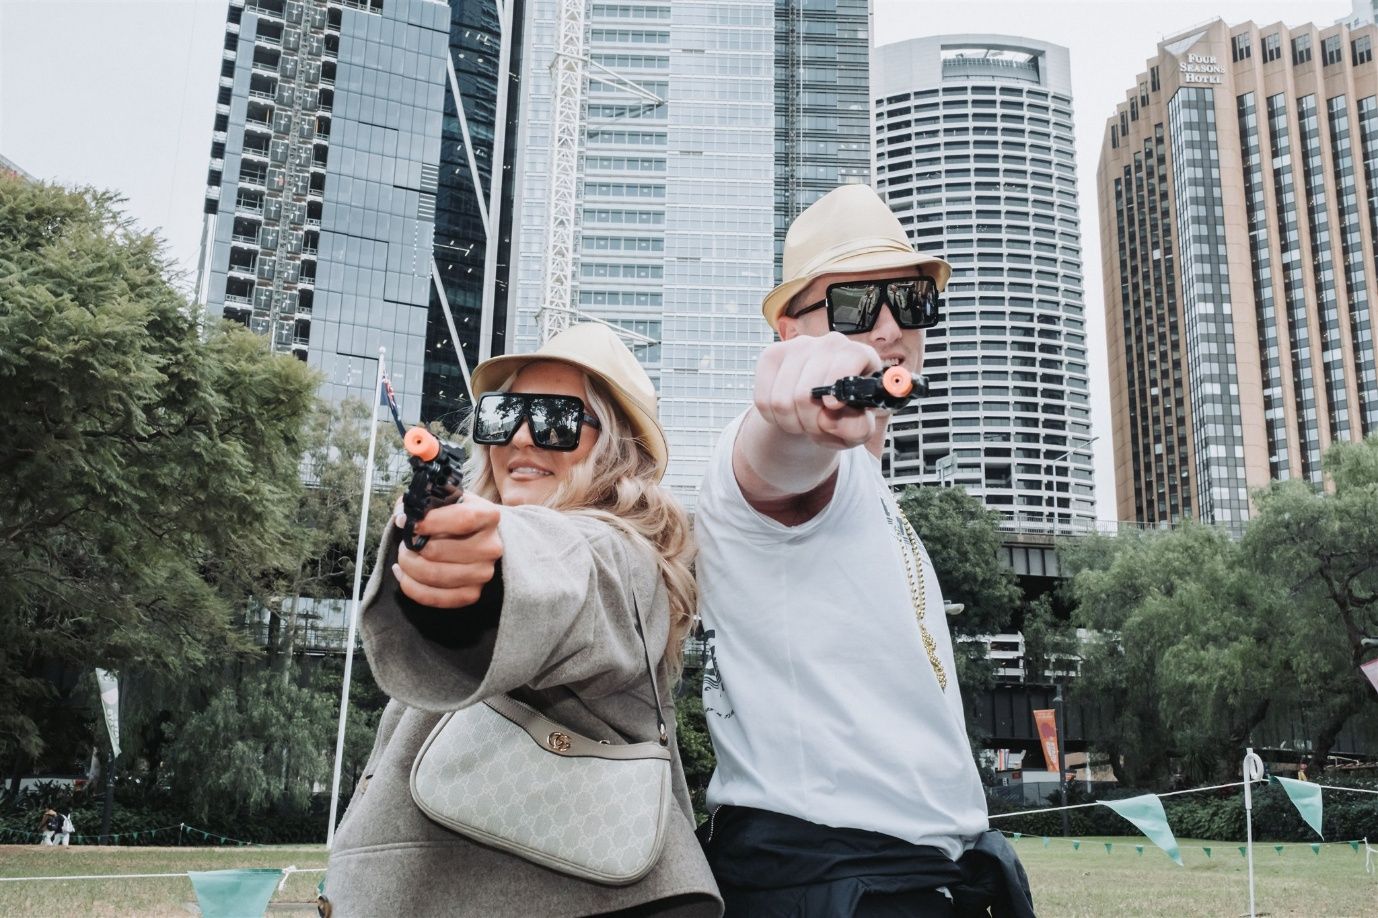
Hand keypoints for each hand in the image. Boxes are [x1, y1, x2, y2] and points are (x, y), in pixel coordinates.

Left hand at [392, 494, 503, 607]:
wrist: (477, 539)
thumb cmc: (456, 517)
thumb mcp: (445, 499)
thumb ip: (422, 501)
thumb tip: (403, 518)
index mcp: (488, 516)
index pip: (461, 519)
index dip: (430, 522)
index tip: (410, 523)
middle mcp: (491, 546)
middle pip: (438, 551)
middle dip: (410, 547)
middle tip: (405, 542)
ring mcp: (483, 573)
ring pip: (433, 575)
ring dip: (408, 566)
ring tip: (405, 557)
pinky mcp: (472, 594)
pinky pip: (433, 597)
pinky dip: (411, 587)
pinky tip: (404, 575)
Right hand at [753, 331, 882, 449]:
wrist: (817, 408)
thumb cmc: (844, 416)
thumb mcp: (859, 429)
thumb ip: (857, 428)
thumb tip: (829, 417)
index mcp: (861, 356)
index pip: (849, 360)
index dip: (837, 388)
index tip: (832, 407)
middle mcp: (831, 343)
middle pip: (806, 393)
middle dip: (810, 423)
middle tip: (818, 428)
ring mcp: (799, 346)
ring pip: (781, 400)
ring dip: (791, 423)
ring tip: (803, 423)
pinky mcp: (772, 354)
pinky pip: (763, 399)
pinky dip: (772, 417)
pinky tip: (786, 414)